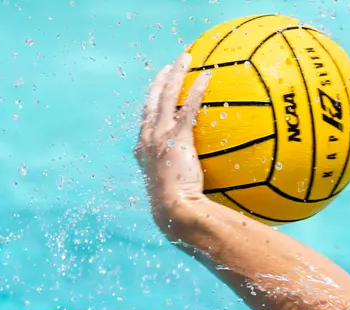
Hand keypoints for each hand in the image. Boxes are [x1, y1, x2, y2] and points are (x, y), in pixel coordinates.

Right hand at [135, 54, 211, 237]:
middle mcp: (147, 139)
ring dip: (175, 74)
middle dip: (160, 81)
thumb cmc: (177, 208)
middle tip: (169, 66)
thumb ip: (182, 179)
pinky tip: (206, 77)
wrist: (174, 212)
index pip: (146, 120)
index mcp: (143, 150)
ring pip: (165, 96)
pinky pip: (186, 108)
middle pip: (151, 101)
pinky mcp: (175, 138)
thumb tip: (199, 182)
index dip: (152, 103)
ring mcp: (159, 136)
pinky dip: (195, 90)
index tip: (158, 91)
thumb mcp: (174, 191)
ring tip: (185, 58)